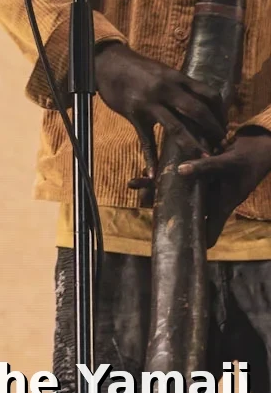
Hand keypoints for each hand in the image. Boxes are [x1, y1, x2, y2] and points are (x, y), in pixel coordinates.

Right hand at [94, 42, 227, 190]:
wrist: (106, 63)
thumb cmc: (136, 68)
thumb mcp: (163, 72)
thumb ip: (180, 86)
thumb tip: (200, 101)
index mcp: (176, 78)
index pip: (209, 94)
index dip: (221, 112)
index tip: (224, 125)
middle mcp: (166, 89)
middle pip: (198, 111)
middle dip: (214, 130)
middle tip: (222, 145)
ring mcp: (149, 103)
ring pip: (176, 127)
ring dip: (193, 145)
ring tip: (204, 160)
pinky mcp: (134, 114)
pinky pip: (145, 139)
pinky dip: (150, 158)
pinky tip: (152, 172)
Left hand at [130, 129, 270, 246]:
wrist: (256, 149)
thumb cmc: (245, 160)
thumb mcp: (227, 163)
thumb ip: (206, 167)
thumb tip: (180, 170)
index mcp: (221, 206)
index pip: (209, 232)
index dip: (196, 240)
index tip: (177, 243)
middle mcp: (210, 200)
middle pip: (187, 212)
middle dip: (166, 210)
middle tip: (144, 205)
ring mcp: (204, 189)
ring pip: (179, 195)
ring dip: (159, 191)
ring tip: (135, 185)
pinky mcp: (199, 177)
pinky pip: (180, 179)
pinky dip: (165, 176)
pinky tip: (147, 170)